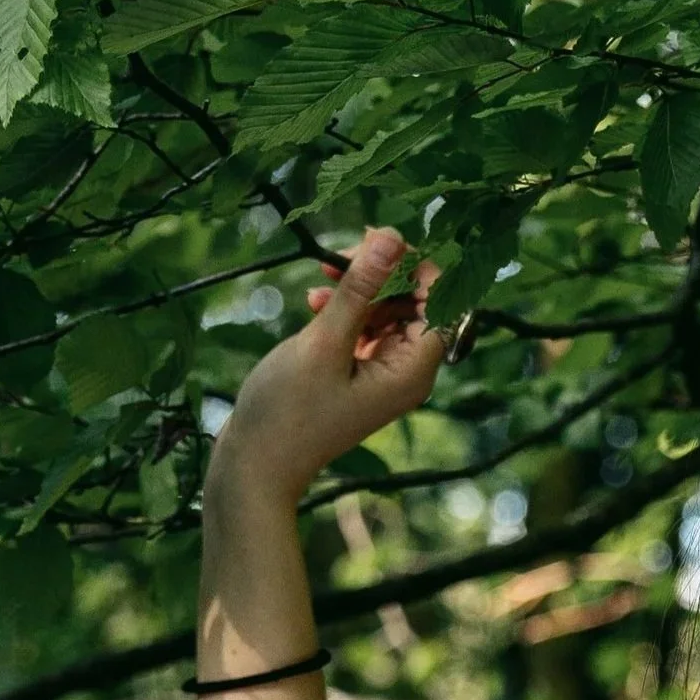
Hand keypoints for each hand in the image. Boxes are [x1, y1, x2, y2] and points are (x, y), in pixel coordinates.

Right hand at [207, 226, 445, 513]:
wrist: (258, 462)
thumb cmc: (290, 409)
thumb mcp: (325, 341)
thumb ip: (360, 289)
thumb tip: (391, 237)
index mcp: (414, 371)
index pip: (441, 306)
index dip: (419, 269)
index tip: (382, 241)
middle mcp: (407, 373)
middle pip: (415, 306)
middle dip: (384, 275)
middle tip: (344, 255)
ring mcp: (383, 375)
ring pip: (387, 314)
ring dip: (360, 290)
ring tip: (320, 279)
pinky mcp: (359, 374)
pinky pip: (365, 330)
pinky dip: (346, 311)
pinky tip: (315, 302)